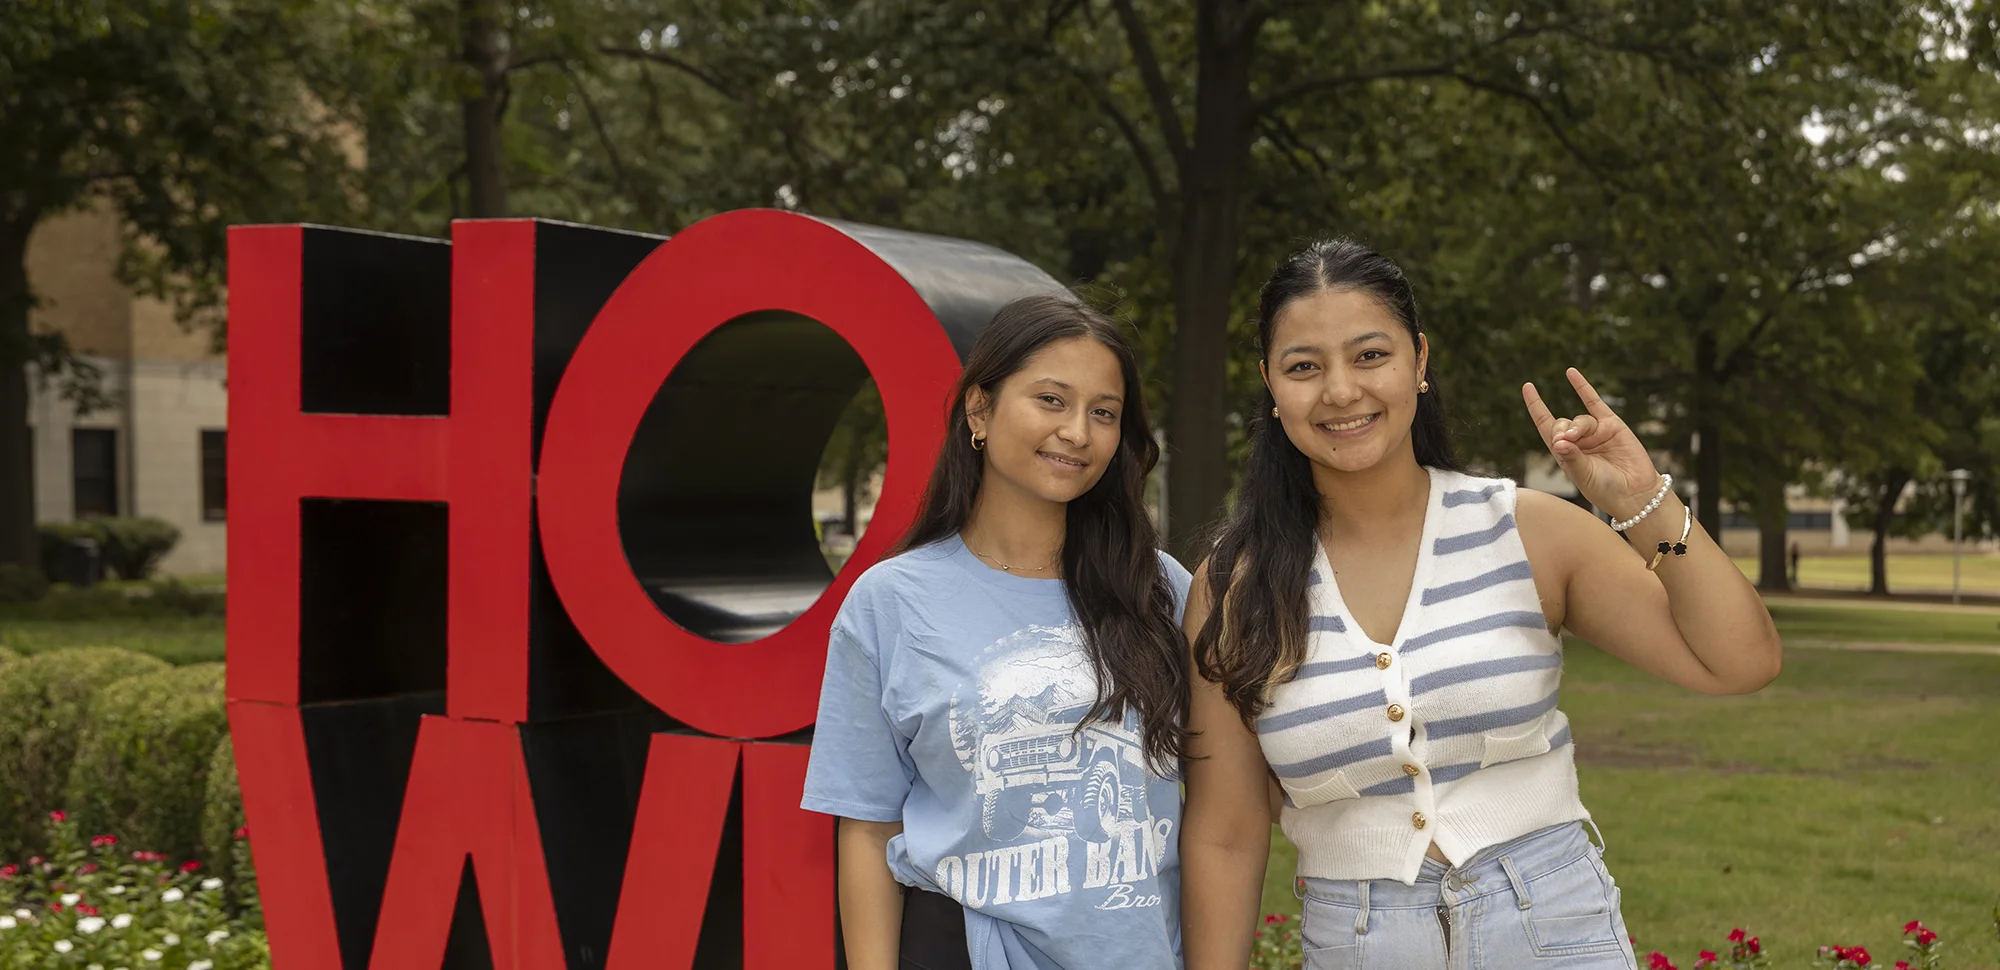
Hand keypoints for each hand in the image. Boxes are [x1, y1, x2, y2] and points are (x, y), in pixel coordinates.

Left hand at [1522, 368, 1664, 519]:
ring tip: (1578, 438)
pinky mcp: (1612, 425)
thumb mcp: (1583, 475)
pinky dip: (1582, 387)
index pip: (1545, 426)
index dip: (1536, 407)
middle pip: (1560, 423)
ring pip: (1579, 419)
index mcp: (1565, 453)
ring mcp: (1595, 432)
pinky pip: (1594, 402)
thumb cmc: (1605, 489)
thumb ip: (1571, 457)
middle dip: (1560, 429)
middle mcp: (1578, 441)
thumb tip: (1558, 441)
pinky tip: (1570, 373)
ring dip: (1577, 426)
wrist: (1634, 492)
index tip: (1527, 387)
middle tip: (1567, 441)